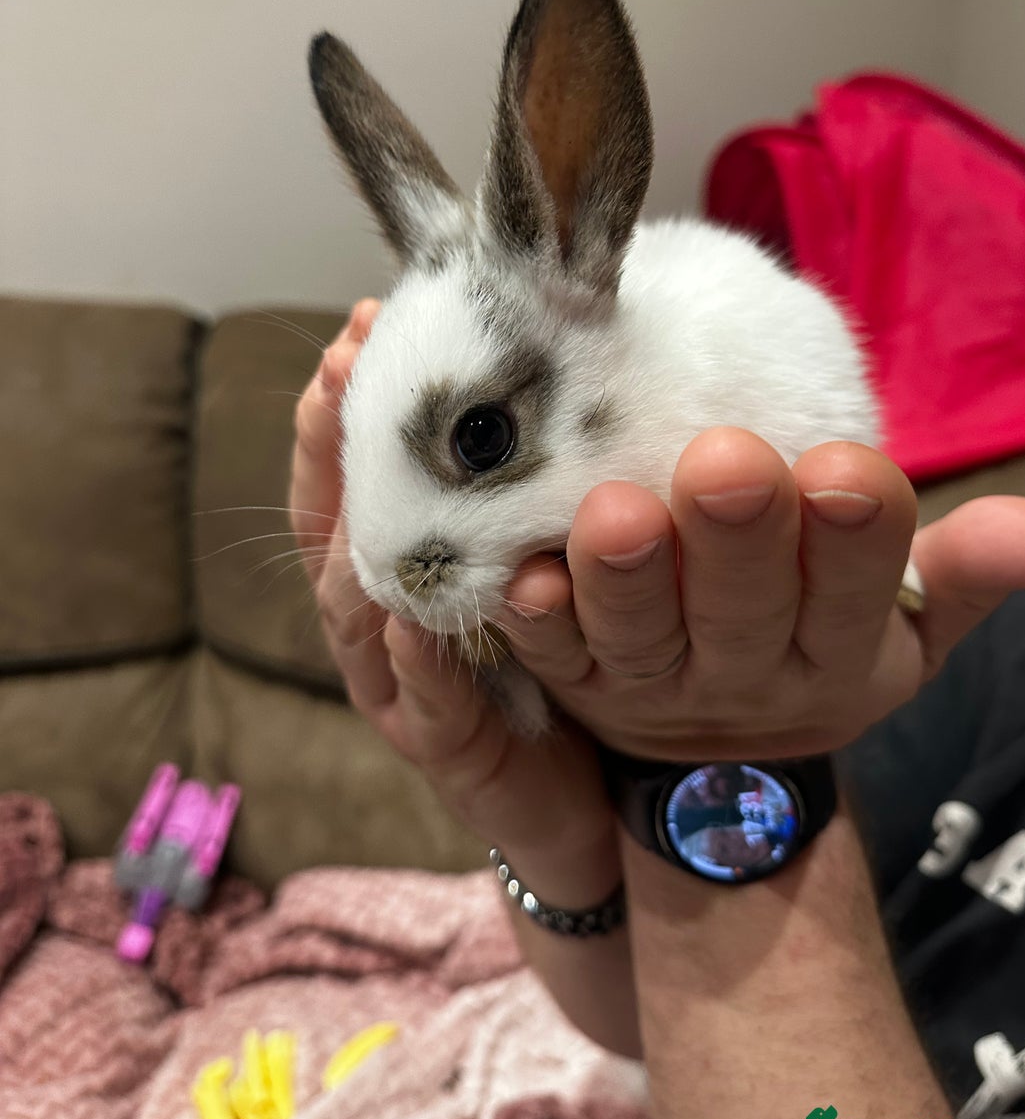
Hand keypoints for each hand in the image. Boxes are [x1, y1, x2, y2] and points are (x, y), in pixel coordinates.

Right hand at [289, 301, 614, 883]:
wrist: (596, 795)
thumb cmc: (564, 655)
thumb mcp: (539, 550)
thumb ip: (527, 483)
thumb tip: (559, 363)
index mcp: (404, 567)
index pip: (353, 475)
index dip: (347, 404)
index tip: (364, 324)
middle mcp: (386, 622)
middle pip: (334, 527)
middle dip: (336, 445)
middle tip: (347, 364)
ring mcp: (406, 690)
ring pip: (358, 609)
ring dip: (361, 537)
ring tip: (368, 462)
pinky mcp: (447, 753)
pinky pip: (423, 703)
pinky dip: (416, 662)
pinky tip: (413, 618)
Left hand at [497, 428, 1024, 761]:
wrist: (726, 758)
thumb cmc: (819, 639)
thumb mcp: (911, 625)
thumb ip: (970, 572)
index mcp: (841, 649)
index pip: (860, 594)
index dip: (857, 540)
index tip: (848, 470)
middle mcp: (747, 671)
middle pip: (743, 608)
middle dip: (738, 540)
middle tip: (726, 464)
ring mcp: (654, 686)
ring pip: (640, 636)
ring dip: (624, 577)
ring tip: (615, 513)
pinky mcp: (576, 687)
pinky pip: (554, 661)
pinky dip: (537, 626)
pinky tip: (522, 582)